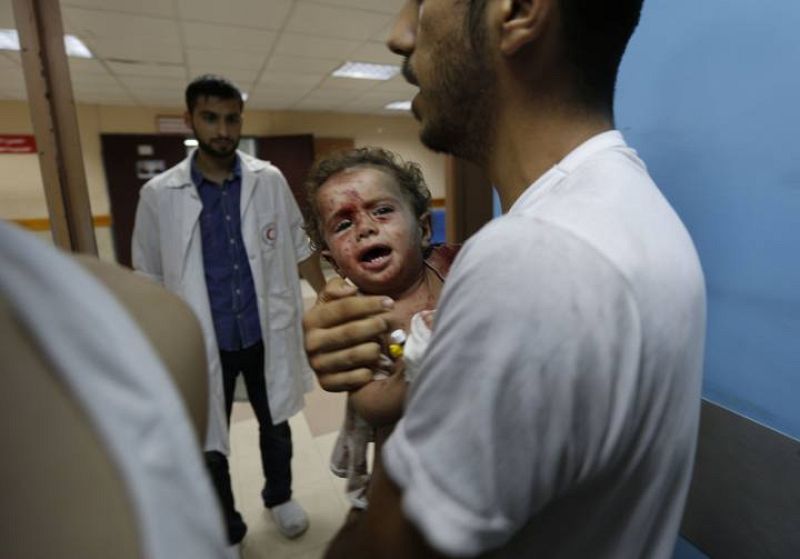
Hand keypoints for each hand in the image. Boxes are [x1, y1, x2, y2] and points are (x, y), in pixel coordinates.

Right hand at [303, 277, 393, 391]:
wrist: (325, 351)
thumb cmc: (335, 320)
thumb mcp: (331, 299)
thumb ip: (337, 287)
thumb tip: (349, 290)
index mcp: (311, 319)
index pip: (344, 307)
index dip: (370, 304)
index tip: (389, 302)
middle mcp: (310, 343)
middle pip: (352, 332)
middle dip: (376, 325)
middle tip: (389, 322)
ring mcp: (317, 365)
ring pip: (357, 355)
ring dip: (375, 348)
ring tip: (382, 343)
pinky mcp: (326, 384)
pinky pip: (357, 378)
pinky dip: (371, 370)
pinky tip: (375, 363)